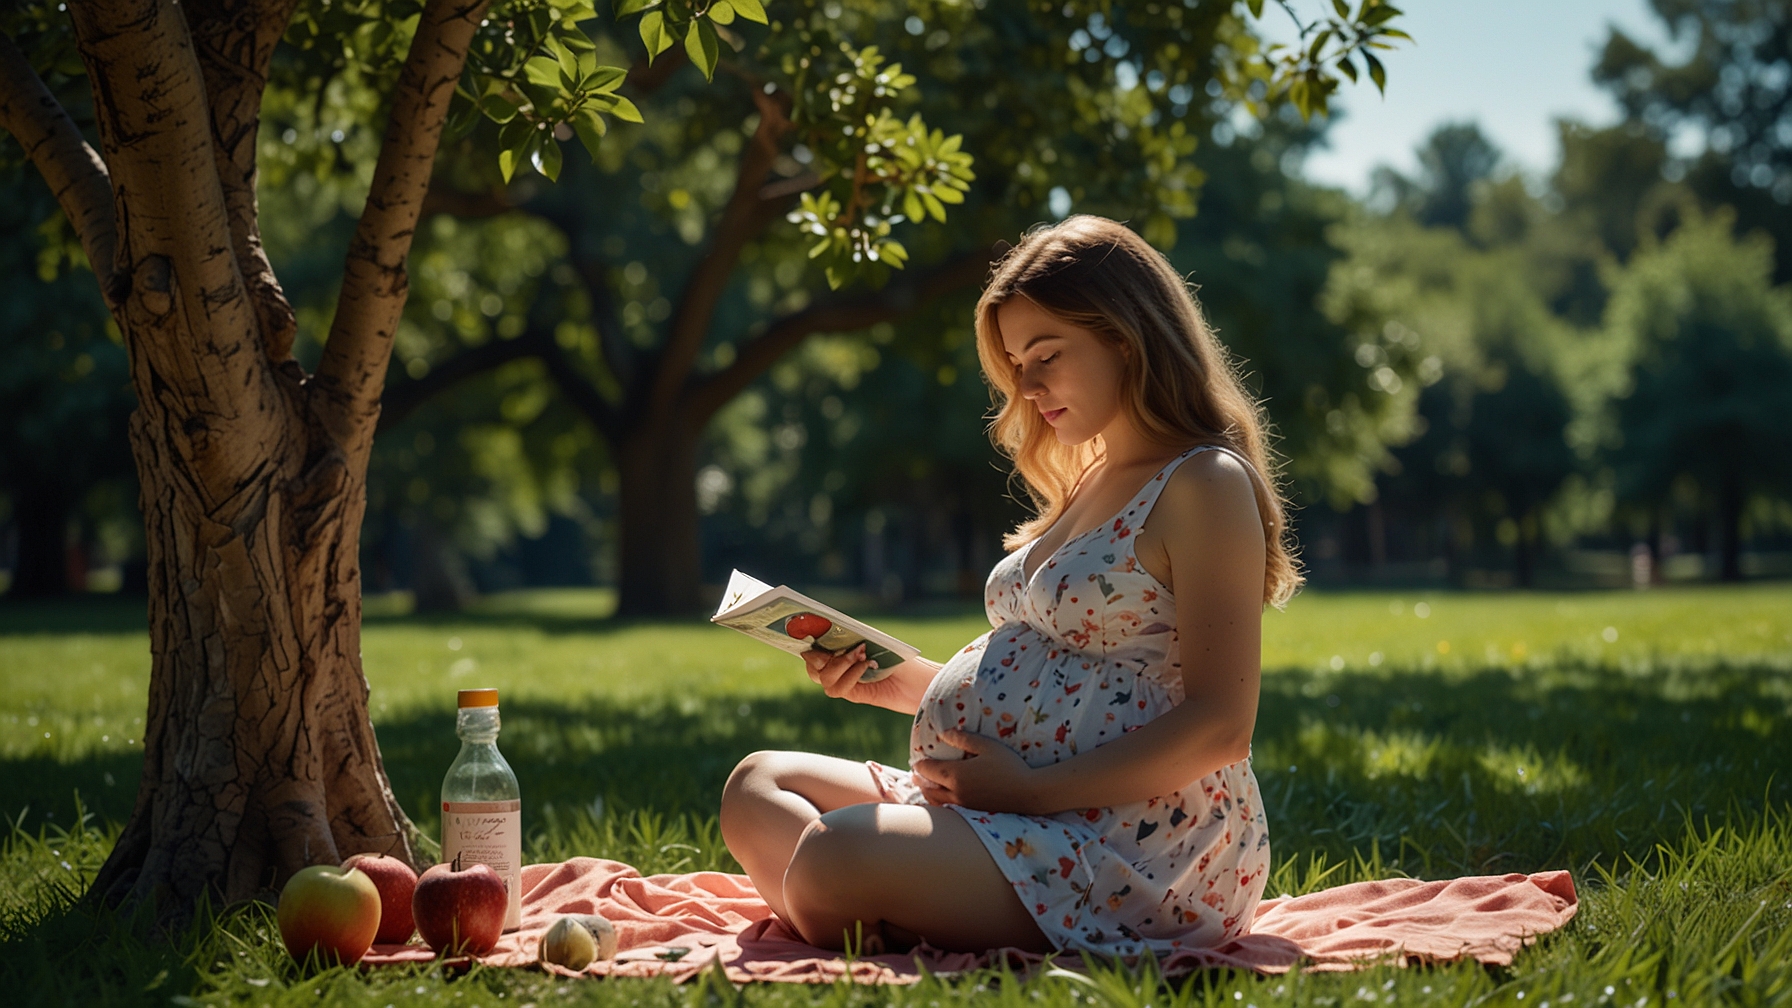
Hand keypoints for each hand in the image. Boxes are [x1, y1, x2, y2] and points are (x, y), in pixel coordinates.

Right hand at [801, 644, 918, 711]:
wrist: (924, 682)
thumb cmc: (905, 658)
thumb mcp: (878, 643)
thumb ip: (856, 639)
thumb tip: (833, 630)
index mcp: (845, 649)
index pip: (818, 646)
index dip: (807, 641)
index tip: (804, 633)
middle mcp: (843, 666)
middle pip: (813, 665)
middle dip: (816, 656)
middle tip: (829, 650)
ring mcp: (848, 682)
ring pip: (822, 678)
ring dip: (837, 664)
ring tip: (858, 654)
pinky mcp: (856, 695)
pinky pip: (838, 689)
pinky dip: (849, 674)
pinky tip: (866, 664)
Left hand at [910, 729, 1041, 813]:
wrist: (1028, 793)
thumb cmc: (1009, 765)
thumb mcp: (987, 746)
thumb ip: (963, 739)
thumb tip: (943, 732)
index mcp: (955, 775)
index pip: (927, 770)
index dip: (920, 763)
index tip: (917, 758)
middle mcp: (955, 793)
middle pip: (928, 788)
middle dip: (920, 779)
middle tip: (916, 773)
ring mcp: (963, 805)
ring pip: (937, 802)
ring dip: (928, 794)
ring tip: (926, 787)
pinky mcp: (972, 813)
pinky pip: (948, 809)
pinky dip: (941, 803)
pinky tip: (945, 799)